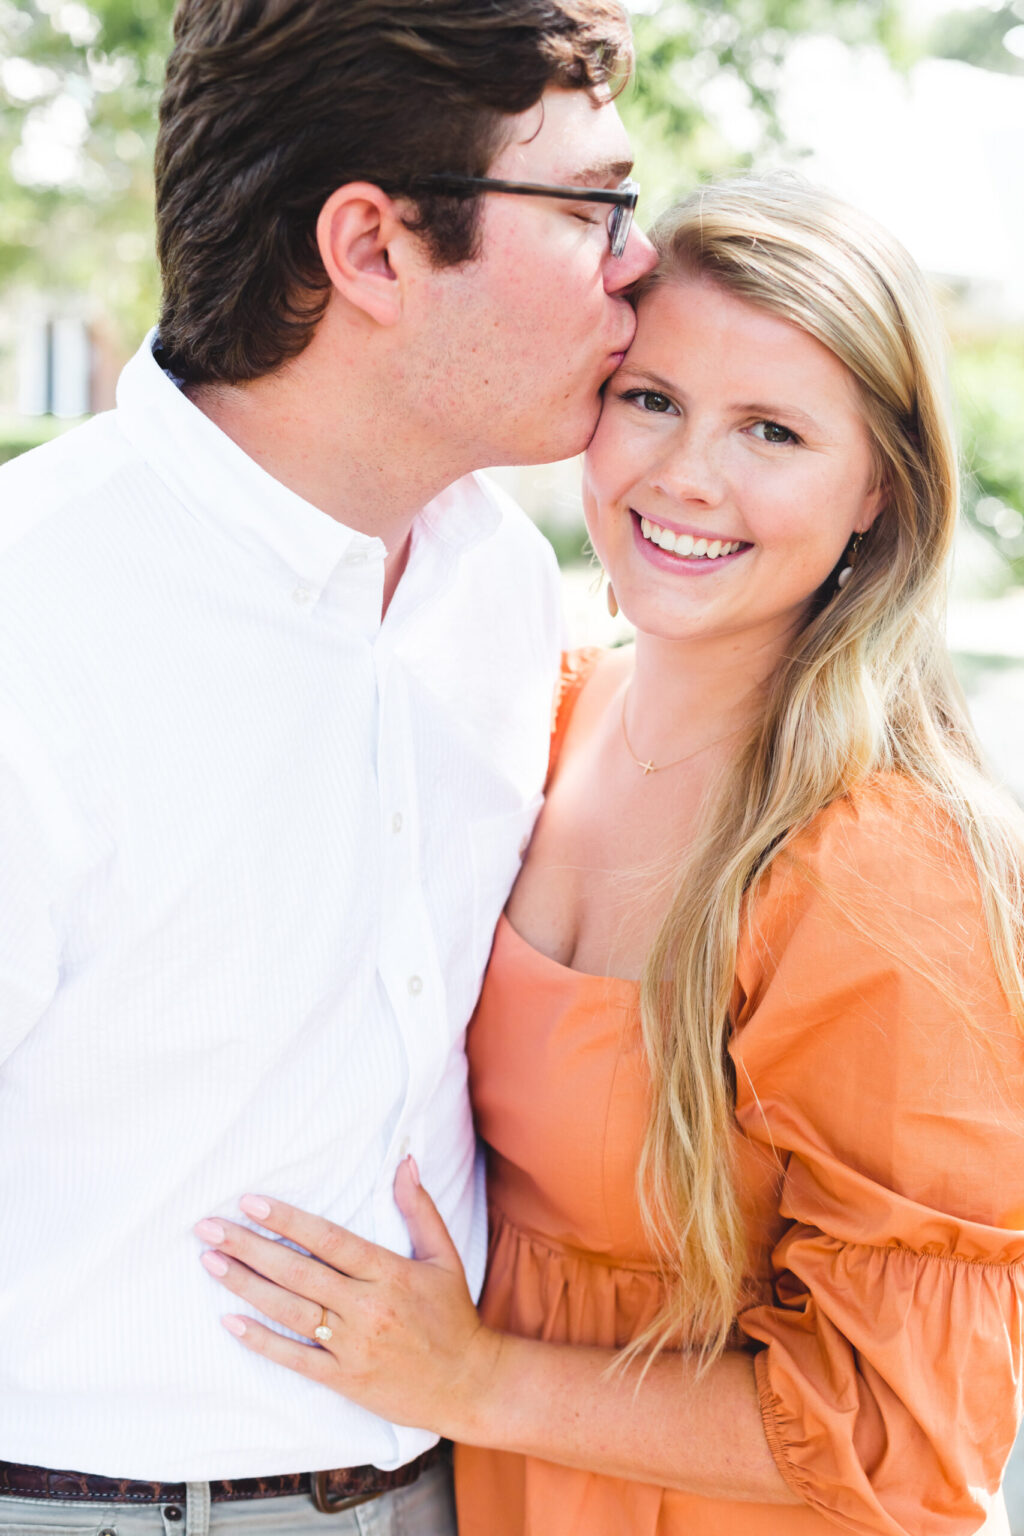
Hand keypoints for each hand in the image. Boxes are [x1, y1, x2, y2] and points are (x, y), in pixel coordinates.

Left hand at [193, 1158, 501, 1437]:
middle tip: (209, 1227)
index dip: (288, 1220)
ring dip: (246, 1286)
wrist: (468, 1384)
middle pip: (299, 1272)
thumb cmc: (453, 1315)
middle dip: (249, 1247)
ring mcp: (353, 1346)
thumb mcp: (443, 1256)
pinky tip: (231, 1321)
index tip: (250, 1202)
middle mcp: (367, 1308)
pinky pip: (297, 1359)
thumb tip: (405, 1161)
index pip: (329, 1239)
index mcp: (389, 1273)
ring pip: (291, 1311)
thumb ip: (419, 1208)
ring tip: (211, 1262)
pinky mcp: (345, 1379)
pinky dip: (262, 1341)